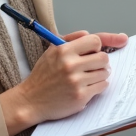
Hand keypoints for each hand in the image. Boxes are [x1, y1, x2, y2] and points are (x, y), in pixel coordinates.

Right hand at [0, 30, 128, 135]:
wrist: (31, 100)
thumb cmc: (43, 76)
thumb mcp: (52, 51)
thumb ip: (71, 39)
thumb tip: (90, 35)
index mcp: (63, 50)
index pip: (95, 40)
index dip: (99, 45)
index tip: (105, 48)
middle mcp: (70, 65)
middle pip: (103, 57)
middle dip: (101, 62)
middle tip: (93, 66)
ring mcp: (76, 81)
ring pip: (105, 72)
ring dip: (101, 75)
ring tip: (88, 77)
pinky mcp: (80, 96)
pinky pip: (102, 86)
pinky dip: (99, 86)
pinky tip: (88, 87)